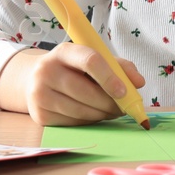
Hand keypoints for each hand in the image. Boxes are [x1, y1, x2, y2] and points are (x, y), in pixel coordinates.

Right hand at [0, 44, 145, 126]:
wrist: (36, 80)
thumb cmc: (74, 68)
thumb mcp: (95, 59)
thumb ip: (120, 67)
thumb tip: (139, 83)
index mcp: (64, 52)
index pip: (90, 61)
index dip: (110, 78)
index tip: (125, 92)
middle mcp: (46, 71)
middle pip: (85, 91)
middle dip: (110, 103)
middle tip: (124, 108)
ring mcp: (39, 94)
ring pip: (80, 110)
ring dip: (102, 114)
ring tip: (112, 111)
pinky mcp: (39, 115)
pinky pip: (72, 122)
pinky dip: (89, 121)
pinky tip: (95, 115)